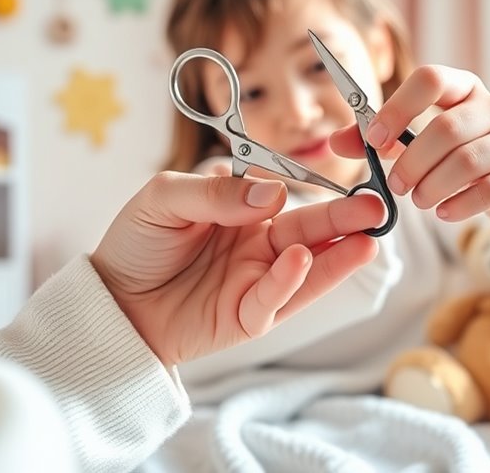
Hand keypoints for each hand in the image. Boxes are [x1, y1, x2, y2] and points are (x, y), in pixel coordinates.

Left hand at [89, 171, 384, 366]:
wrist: (110, 301)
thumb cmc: (135, 244)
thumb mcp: (164, 199)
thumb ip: (216, 192)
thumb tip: (274, 192)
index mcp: (244, 211)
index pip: (291, 194)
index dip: (321, 186)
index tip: (352, 172)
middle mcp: (259, 244)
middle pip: (311, 228)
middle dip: (347, 218)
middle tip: (379, 207)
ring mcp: (257, 281)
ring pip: (308, 266)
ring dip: (339, 253)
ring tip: (370, 237)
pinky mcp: (249, 317)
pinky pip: (276, 299)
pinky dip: (290, 280)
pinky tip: (302, 260)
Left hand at [332, 66, 489, 220]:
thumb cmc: (451, 156)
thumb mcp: (412, 142)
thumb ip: (374, 139)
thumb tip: (335, 141)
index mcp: (462, 88)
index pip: (431, 79)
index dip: (398, 107)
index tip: (375, 140)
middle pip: (448, 128)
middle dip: (413, 161)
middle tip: (396, 186)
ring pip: (468, 161)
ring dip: (433, 185)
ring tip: (418, 200)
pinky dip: (460, 205)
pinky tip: (443, 213)